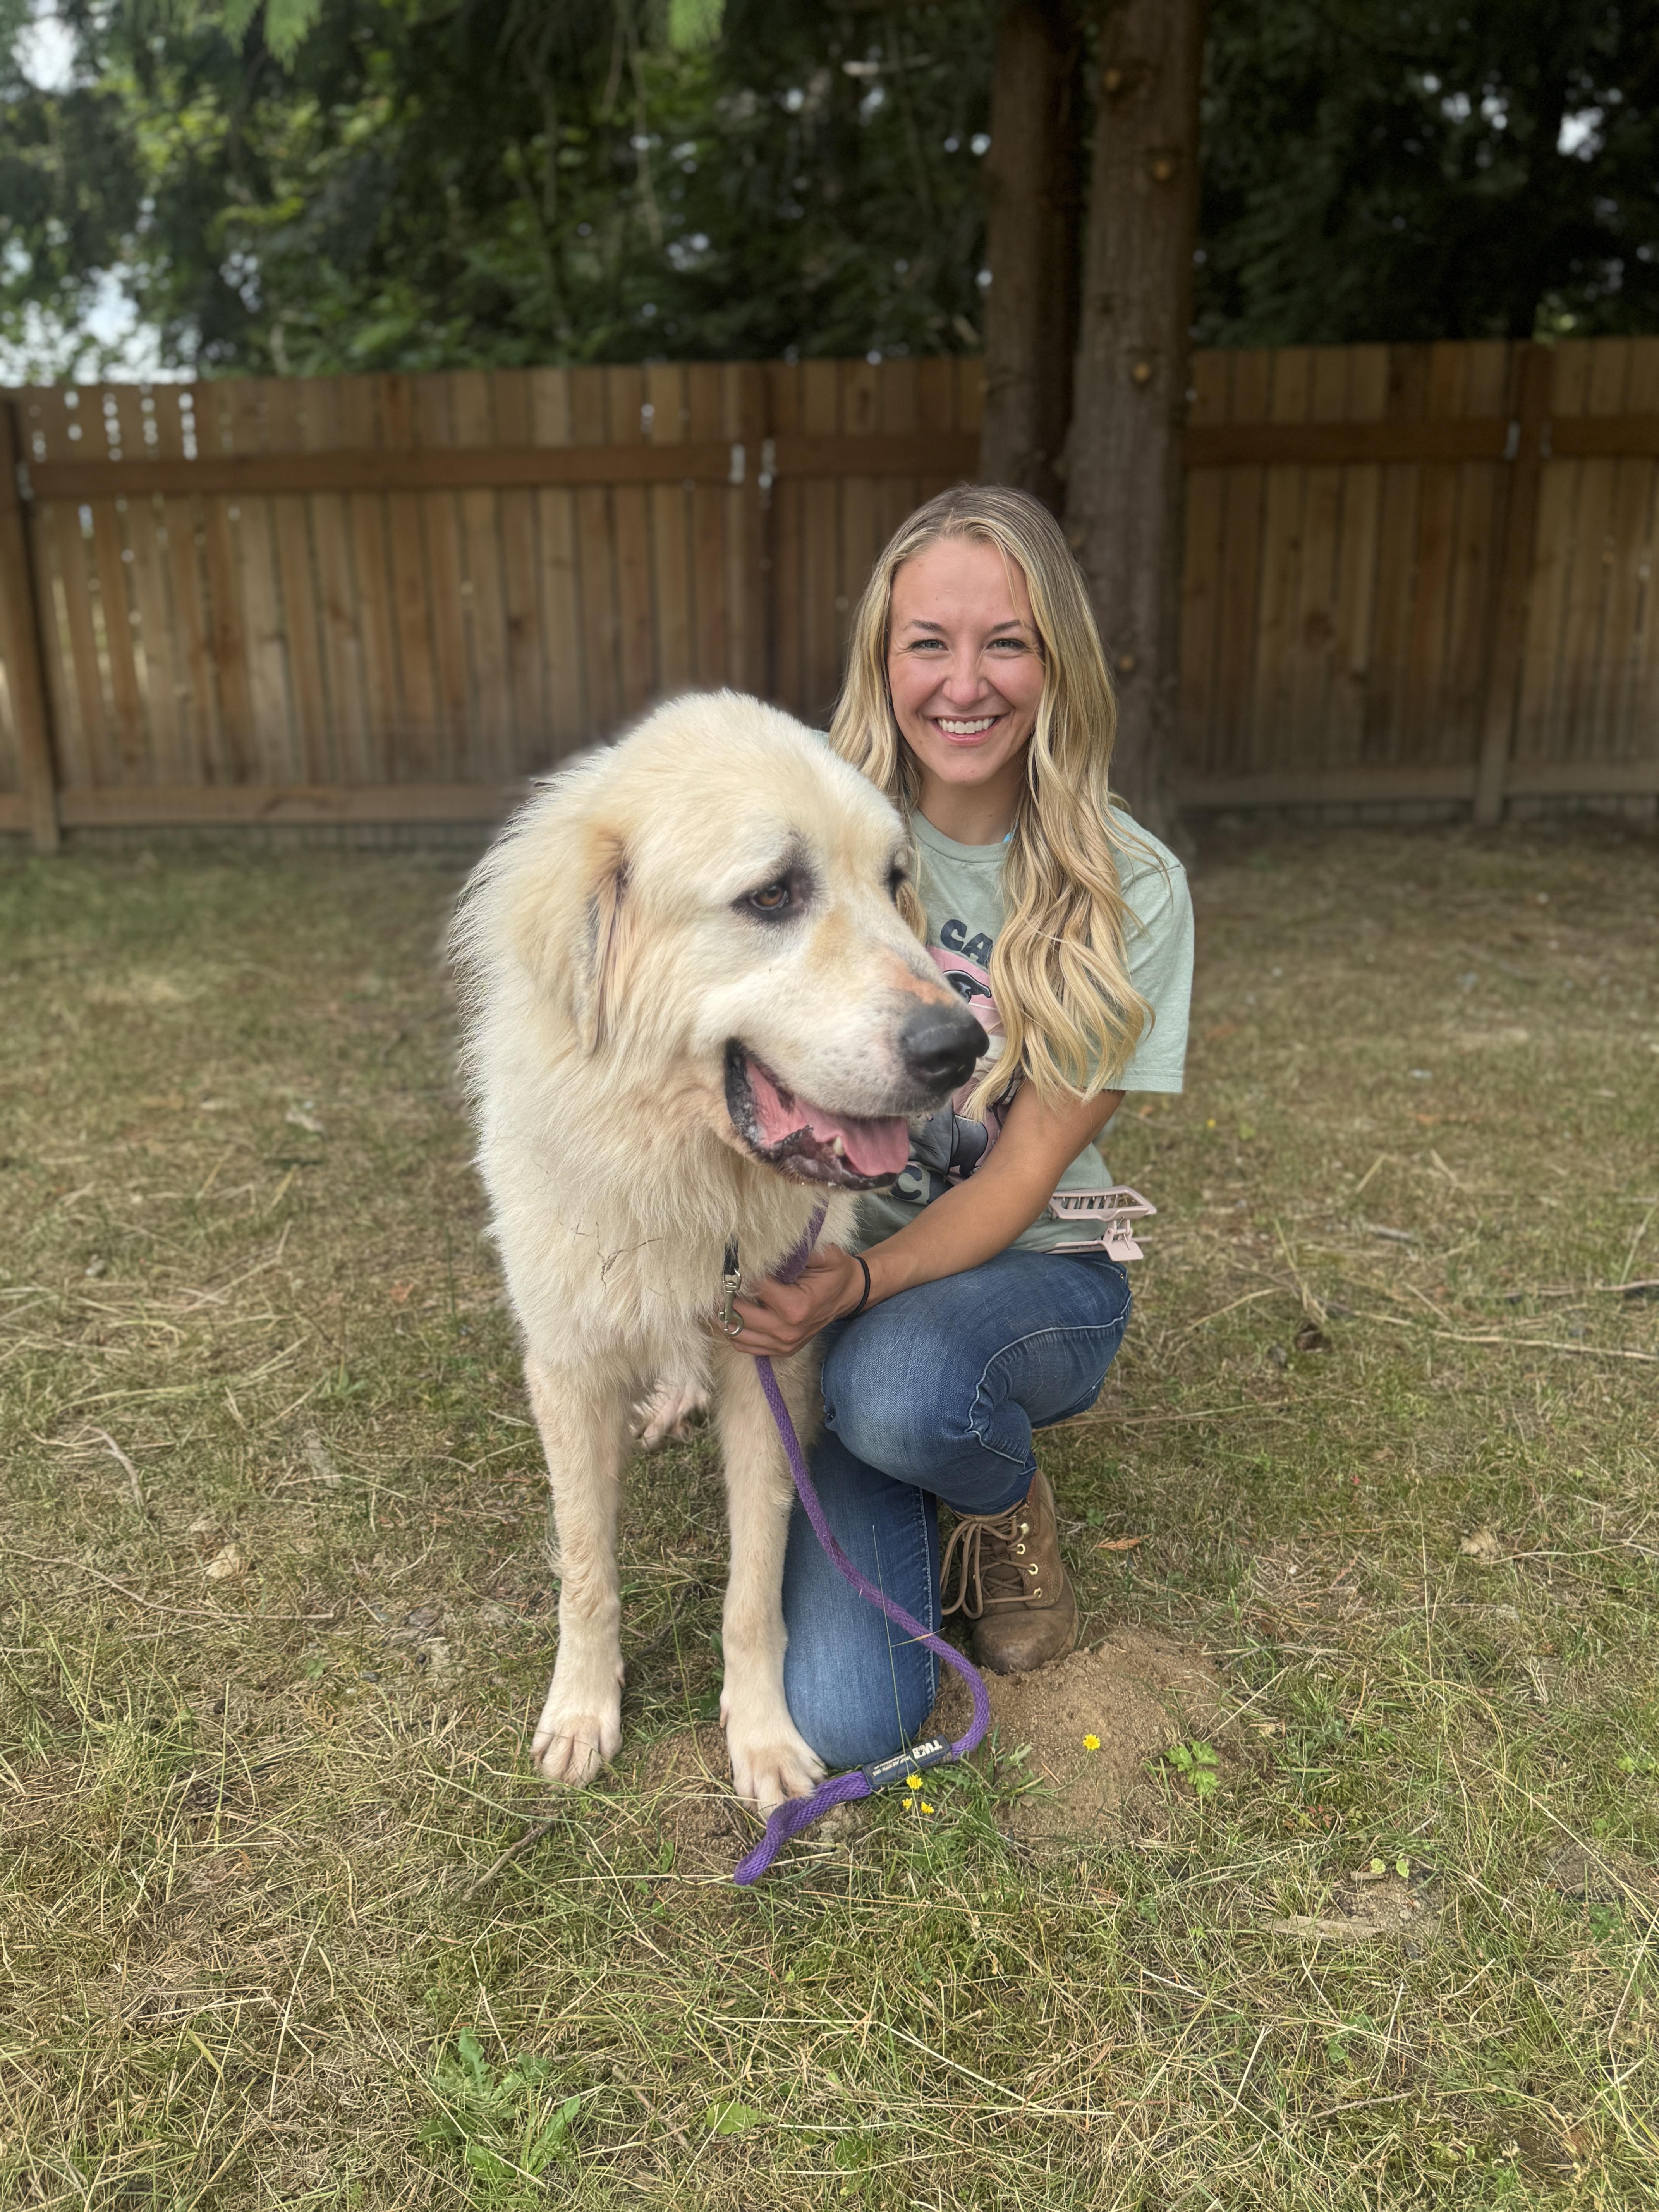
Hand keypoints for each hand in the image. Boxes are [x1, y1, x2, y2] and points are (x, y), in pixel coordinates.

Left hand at [723, 1246, 863, 1357]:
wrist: (848, 1295)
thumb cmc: (835, 1272)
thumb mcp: (825, 1254)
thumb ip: (798, 1249)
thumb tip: (766, 1243)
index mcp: (796, 1307)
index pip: (754, 1288)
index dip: (740, 1274)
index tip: (731, 1262)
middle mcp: (787, 1330)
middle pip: (739, 1313)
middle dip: (725, 1295)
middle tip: (715, 1280)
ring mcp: (783, 1344)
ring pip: (737, 1334)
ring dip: (723, 1316)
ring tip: (716, 1298)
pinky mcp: (781, 1351)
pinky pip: (745, 1346)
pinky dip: (733, 1332)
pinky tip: (728, 1315)